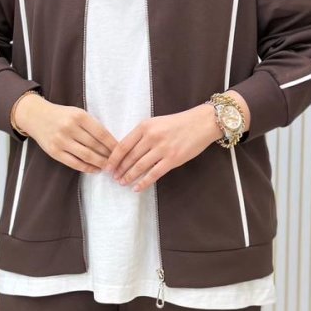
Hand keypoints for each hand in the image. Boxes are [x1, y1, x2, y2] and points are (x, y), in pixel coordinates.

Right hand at [15, 95, 117, 173]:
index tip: (121, 151)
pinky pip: (74, 163)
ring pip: (87, 156)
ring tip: (109, 167)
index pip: (101, 133)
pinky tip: (95, 169)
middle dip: (109, 156)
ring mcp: (61, 141)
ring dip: (100, 163)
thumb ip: (92, 125)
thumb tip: (111, 143)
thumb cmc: (62, 115)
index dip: (113, 144)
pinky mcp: (54, 151)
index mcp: (79, 116)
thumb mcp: (77, 113)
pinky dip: (87, 168)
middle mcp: (70, 128)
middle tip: (118, 162)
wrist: (36, 116)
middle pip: (95, 146)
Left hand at [103, 106, 222, 191]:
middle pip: (129, 157)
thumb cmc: (179, 123)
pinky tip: (136, 188)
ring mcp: (162, 149)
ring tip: (122, 183)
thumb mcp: (156, 122)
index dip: (113, 158)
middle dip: (119, 169)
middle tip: (114, 178)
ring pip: (139, 167)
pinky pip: (154, 174)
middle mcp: (151, 137)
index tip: (107, 167)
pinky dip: (143, 183)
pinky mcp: (173, 159)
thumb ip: (142, 134)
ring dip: (128, 176)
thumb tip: (127, 151)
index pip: (123, 145)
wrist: (202, 122)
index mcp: (145, 126)